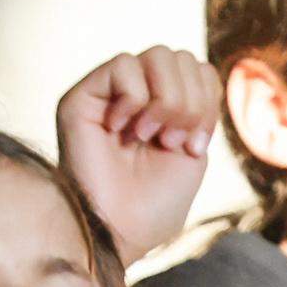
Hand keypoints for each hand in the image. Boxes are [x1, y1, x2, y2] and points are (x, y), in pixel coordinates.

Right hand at [55, 46, 219, 265]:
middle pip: (180, 57)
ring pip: (158, 54)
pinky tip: (122, 129)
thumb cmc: (153, 205)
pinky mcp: (80, 98)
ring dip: (167, 99)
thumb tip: (191, 65)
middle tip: (171, 142)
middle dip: (189, 102)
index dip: (206, 100)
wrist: (119, 232)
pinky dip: (135, 97)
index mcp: (160, 109)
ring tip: (150, 136)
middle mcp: (131, 97)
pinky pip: (123, 64)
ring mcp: (106, 96)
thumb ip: (196, 102)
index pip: (197, 70)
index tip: (194, 146)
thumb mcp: (193, 148)